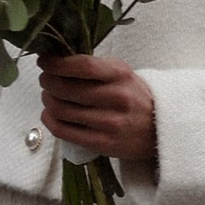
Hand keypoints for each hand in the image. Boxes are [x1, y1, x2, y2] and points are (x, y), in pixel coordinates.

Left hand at [38, 50, 158, 170]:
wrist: (160, 129)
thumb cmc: (135, 97)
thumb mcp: (122, 74)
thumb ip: (93, 67)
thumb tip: (56, 61)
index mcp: (120, 75)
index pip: (81, 65)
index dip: (56, 63)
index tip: (44, 61)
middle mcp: (116, 98)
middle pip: (65, 88)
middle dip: (47, 81)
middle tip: (46, 79)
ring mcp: (109, 123)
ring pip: (60, 110)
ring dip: (47, 100)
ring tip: (49, 96)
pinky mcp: (101, 143)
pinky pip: (63, 131)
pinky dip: (49, 119)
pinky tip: (50, 113)